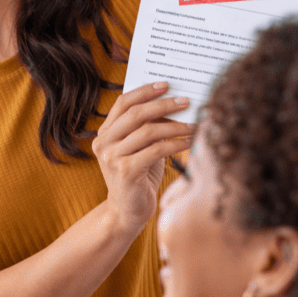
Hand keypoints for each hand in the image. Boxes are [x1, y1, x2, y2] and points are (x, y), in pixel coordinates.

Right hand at [92, 82, 194, 232]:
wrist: (127, 212)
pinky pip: (155, 150)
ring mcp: (112, 158)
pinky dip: (175, 144)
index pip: (122, 103)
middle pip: (135, 114)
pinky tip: (188, 141)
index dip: (144, 91)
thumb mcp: (138, 148)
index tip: (166, 84)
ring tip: (194, 123)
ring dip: (175, 125)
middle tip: (185, 101)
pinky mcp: (126, 171)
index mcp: (104, 134)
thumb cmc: (138, 177)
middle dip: (163, 105)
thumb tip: (172, 104)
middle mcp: (103, 143)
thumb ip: (146, 128)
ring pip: (147, 131)